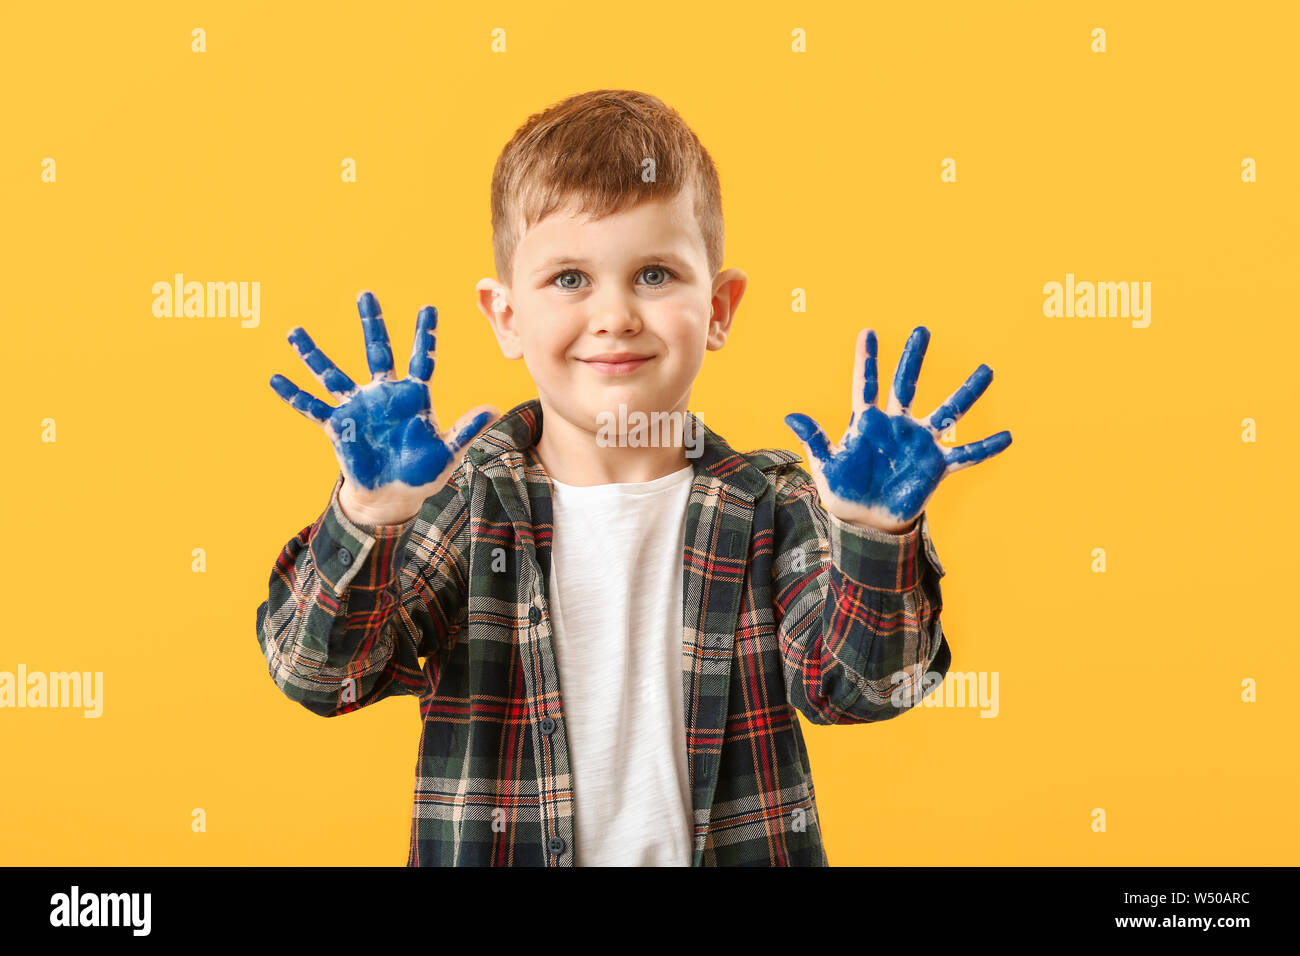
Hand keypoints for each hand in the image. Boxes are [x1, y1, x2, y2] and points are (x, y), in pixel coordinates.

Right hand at [270, 290, 500, 524]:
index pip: (421, 359)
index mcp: (413, 397)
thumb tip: (493, 410)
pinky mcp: (338, 425)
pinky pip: (311, 407)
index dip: (424, 335)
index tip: (428, 307)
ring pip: (333, 373)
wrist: (393, 494)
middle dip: (372, 323)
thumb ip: (466, 429)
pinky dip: (293, 394)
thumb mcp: (447, 452)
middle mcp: (383, 394)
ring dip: (313, 354)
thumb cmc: (421, 472)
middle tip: (365, 294)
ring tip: (294, 331)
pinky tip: (274, 378)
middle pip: (377, 351)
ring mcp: (358, 406)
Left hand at [784, 327, 1010, 533]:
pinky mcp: (936, 465)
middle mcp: (897, 425)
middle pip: (906, 384)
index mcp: (867, 423)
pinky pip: (966, 454)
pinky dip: (986, 447)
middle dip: (913, 358)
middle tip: (922, 330)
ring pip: (947, 411)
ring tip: (987, 370)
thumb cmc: (844, 491)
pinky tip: (1008, 436)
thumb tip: (791, 415)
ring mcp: (919, 443)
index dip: (866, 359)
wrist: (866, 520)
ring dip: (966, 392)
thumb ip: (815, 439)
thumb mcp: (826, 465)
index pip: (866, 384)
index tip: (867, 331)